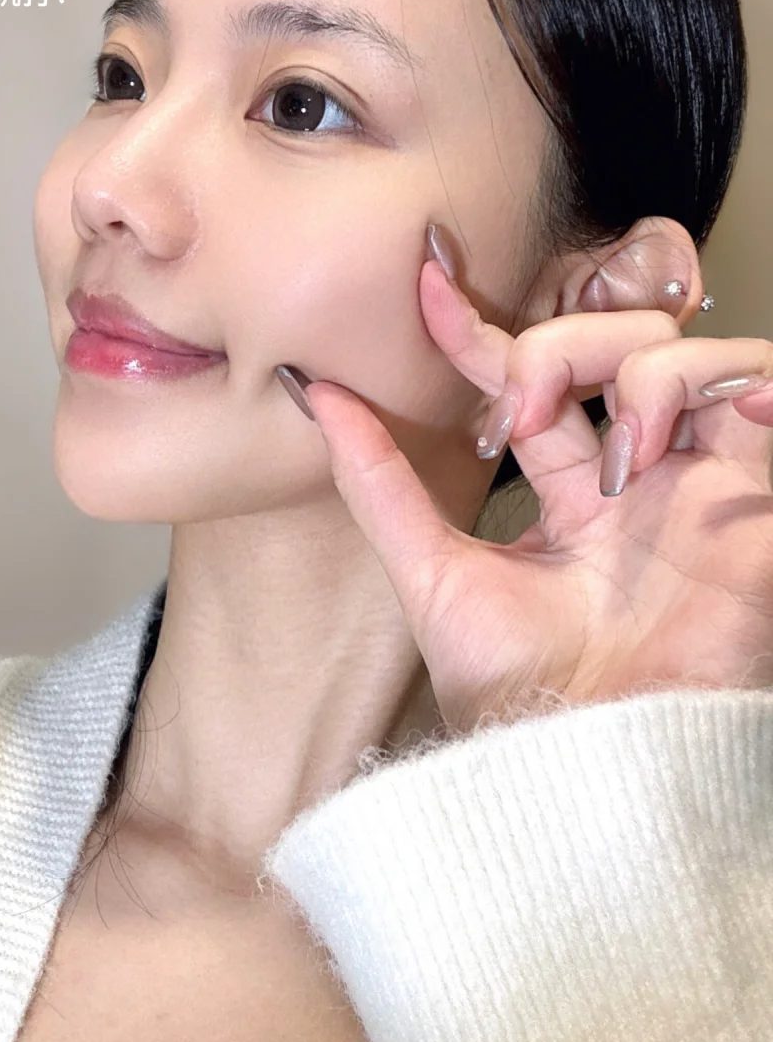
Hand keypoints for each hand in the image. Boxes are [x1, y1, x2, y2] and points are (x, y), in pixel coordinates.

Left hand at [300, 246, 772, 733]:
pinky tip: (693, 425)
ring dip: (638, 375)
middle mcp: (638, 479)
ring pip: (689, 350)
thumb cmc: (514, 691)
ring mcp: (701, 485)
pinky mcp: (757, 501)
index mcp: (568, 494)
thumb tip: (315, 392)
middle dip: (555, 349)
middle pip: (613, 341)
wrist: (587, 764)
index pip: (530, 377)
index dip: (482, 324)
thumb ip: (378, 482)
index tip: (425, 277)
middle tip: (514, 419)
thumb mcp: (429, 572)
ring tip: (611, 459)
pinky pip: (770, 392)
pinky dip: (740, 380)